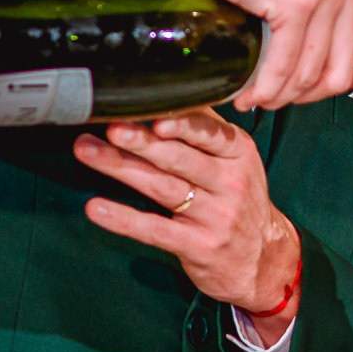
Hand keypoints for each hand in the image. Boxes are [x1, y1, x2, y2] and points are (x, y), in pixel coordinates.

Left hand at [75, 108, 302, 337]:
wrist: (264, 258)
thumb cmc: (240, 200)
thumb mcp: (237, 161)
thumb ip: (206, 130)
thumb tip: (170, 93)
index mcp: (238, 153)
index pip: (208, 133)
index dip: (182, 123)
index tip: (153, 113)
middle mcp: (230, 183)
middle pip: (180, 159)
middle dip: (143, 142)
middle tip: (112, 128)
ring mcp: (215, 216)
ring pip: (163, 188)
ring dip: (123, 168)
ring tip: (88, 152)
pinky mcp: (198, 246)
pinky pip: (155, 230)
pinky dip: (124, 219)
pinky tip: (97, 208)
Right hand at [174, 0, 352, 110]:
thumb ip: (325, 21)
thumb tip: (326, 75)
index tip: (327, 87)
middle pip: (343, 76)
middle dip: (307, 96)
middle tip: (279, 96)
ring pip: (312, 77)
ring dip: (280, 96)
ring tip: (257, 96)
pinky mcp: (295, 3)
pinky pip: (286, 65)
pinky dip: (265, 87)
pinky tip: (249, 92)